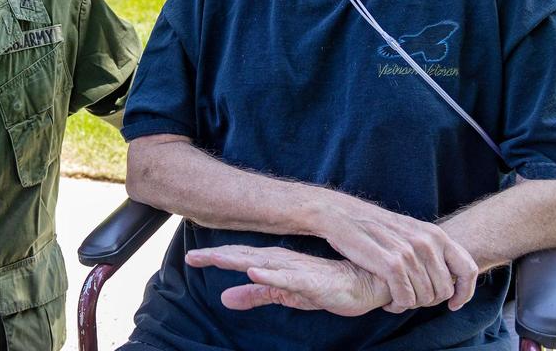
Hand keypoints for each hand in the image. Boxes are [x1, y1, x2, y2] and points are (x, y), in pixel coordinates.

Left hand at [186, 245, 388, 316]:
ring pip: (262, 263)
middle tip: (192, 256)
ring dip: (239, 260)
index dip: (214, 257)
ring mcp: (296, 270)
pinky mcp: (312, 281)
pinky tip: (256, 271)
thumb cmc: (324, 285)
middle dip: (217, 256)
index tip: (190, 257)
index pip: (238, 257)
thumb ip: (255, 294)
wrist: (365, 284)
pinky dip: (271, 274)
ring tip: (216, 258)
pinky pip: (288, 278)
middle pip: (243, 257)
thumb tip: (224, 298)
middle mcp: (281, 261)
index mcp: (272, 262)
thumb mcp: (283, 293)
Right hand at [317, 196, 477, 312]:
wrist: (343, 215)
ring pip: (424, 298)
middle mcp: (427, 243)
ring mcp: (410, 253)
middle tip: (410, 298)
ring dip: (409, 305)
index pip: (468, 269)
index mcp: (436, 234)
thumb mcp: (410, 231)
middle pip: (444, 290)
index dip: (464, 292)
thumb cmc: (375, 227)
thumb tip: (448, 277)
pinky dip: (397, 306)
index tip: (453, 304)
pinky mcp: (391, 264)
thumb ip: (430, 249)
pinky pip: (406, 299)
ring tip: (395, 300)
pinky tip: (388, 303)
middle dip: (428, 301)